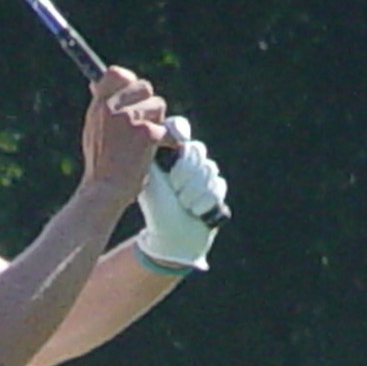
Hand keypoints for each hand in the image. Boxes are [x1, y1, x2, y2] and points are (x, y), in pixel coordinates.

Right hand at [81, 68, 167, 202]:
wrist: (105, 190)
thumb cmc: (101, 164)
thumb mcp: (92, 128)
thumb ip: (102, 106)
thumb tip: (98, 82)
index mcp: (98, 106)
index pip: (116, 74)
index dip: (129, 80)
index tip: (133, 93)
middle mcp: (112, 108)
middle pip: (145, 87)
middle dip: (148, 104)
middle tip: (143, 124)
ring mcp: (129, 119)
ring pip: (158, 106)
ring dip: (157, 122)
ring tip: (142, 143)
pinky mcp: (146, 132)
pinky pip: (164, 128)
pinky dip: (163, 141)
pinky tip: (149, 153)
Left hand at [135, 116, 228, 273]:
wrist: (171, 238)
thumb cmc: (156, 208)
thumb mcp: (148, 179)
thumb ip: (150, 154)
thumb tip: (150, 130)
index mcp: (169, 153)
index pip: (178, 128)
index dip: (179, 132)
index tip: (179, 140)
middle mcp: (188, 160)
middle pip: (197, 149)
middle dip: (185, 173)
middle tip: (174, 190)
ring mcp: (205, 173)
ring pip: (209, 169)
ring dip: (192, 192)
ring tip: (183, 204)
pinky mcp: (218, 188)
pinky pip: (218, 186)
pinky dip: (204, 203)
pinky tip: (195, 212)